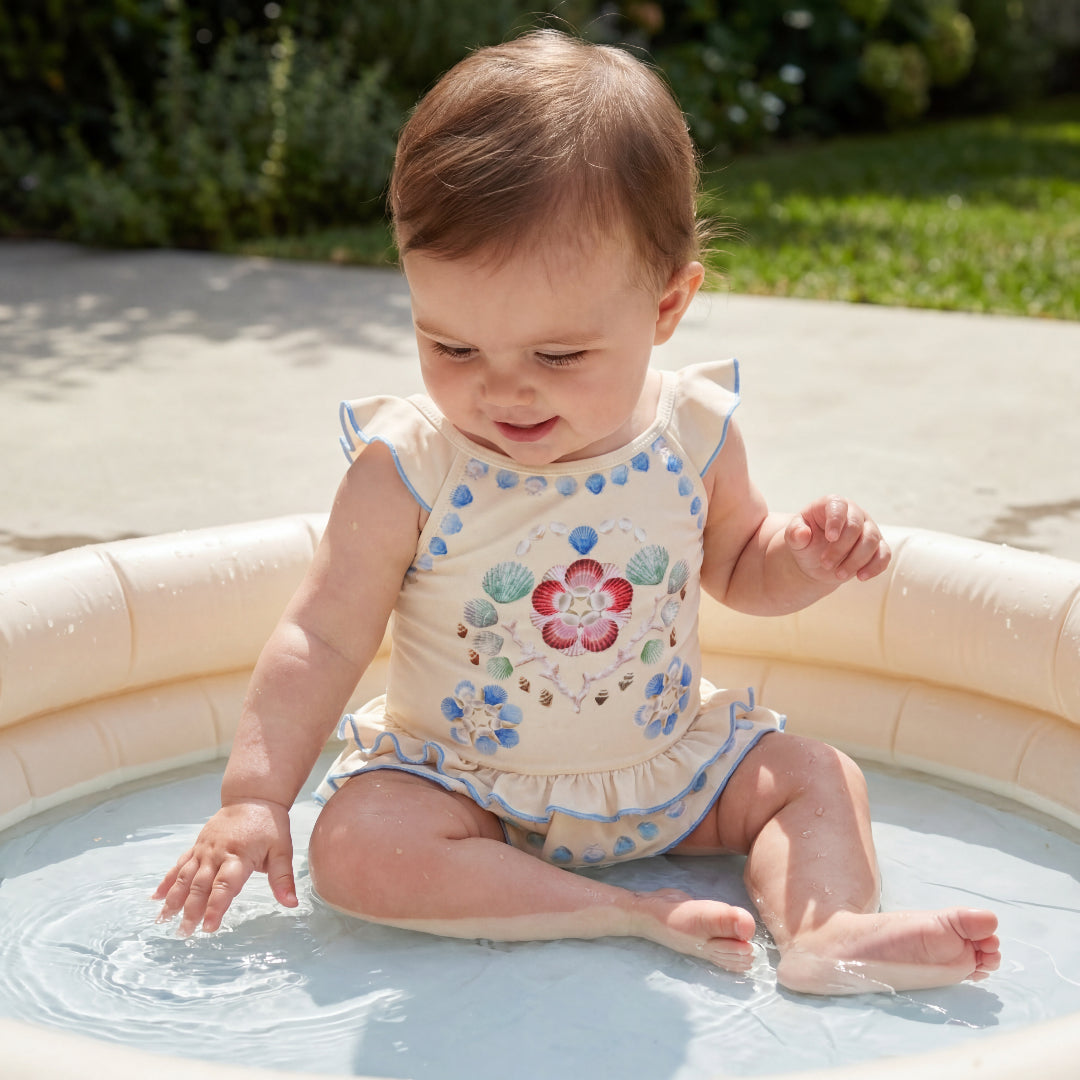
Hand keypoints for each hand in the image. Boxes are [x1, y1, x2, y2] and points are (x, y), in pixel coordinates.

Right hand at [153, 798, 297, 934]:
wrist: (253, 797)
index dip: (216, 908)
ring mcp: (204, 850)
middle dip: (190, 911)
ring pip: (184, 877)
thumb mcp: (282, 849)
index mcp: (238, 856)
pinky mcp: (197, 846)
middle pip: (200, 886)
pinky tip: (156, 898)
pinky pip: (179, 865)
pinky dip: (167, 881)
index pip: (224, 887)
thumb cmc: (269, 824)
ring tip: (163, 920)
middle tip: (183, 933)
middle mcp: (217, 854)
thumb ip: (283, 878)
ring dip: (173, 900)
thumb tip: (291, 903)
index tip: (209, 928)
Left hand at [785, 495, 890, 583]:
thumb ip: (794, 533)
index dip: (836, 521)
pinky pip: (884, 555)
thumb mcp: (794, 538)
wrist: (817, 559)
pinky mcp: (878, 547)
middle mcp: (855, 514)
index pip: (838, 506)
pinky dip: (874, 567)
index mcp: (833, 505)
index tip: (830, 538)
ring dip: (856, 560)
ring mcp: (869, 530)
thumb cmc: (806, 542)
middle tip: (825, 564)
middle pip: (856, 526)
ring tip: (838, 575)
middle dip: (841, 548)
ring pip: (871, 541)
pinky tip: (860, 577)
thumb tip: (802, 533)